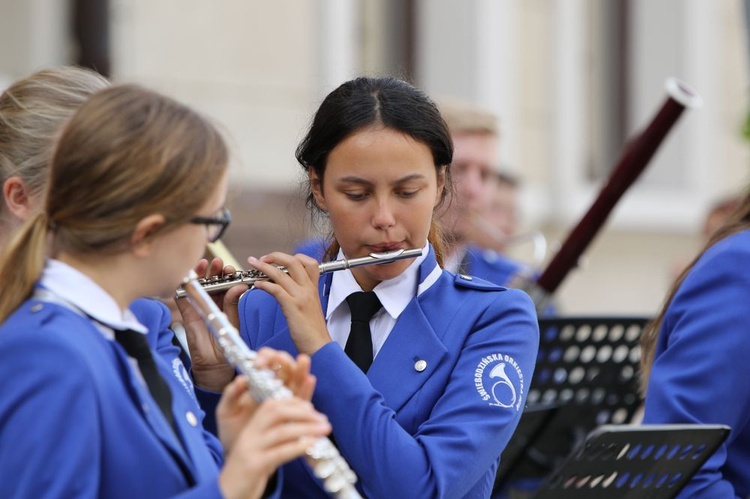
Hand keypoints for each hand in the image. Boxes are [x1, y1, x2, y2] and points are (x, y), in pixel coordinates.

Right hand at [175, 257, 247, 390]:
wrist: (215, 366)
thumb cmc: (226, 344)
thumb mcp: (232, 322)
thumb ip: (232, 304)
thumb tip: (240, 286)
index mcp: (225, 302)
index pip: (225, 283)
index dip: (226, 274)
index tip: (230, 268)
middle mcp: (211, 302)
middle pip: (211, 281)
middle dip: (213, 270)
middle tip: (218, 263)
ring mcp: (198, 307)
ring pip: (197, 286)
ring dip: (199, 274)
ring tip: (203, 264)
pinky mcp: (187, 314)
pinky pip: (182, 298)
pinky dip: (181, 287)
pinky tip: (183, 277)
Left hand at [216, 347, 316, 451]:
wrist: (239, 454)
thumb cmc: (232, 430)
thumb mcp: (226, 411)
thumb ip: (231, 395)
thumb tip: (242, 379)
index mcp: (258, 384)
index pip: (266, 363)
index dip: (265, 358)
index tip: (258, 363)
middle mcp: (274, 389)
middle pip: (284, 368)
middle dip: (284, 361)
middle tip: (280, 358)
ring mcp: (285, 401)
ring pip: (296, 381)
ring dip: (301, 369)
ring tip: (302, 359)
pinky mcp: (294, 415)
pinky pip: (303, 400)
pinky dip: (307, 389)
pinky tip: (309, 379)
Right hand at [217, 396, 329, 498]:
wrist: (227, 493)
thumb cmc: (251, 471)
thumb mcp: (263, 448)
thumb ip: (279, 435)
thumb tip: (307, 423)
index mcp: (251, 427)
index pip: (273, 404)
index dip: (294, 402)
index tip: (312, 407)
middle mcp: (249, 434)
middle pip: (276, 411)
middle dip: (303, 412)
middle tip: (323, 419)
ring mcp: (250, 448)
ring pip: (282, 431)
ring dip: (307, 428)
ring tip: (325, 429)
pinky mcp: (254, 465)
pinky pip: (280, 452)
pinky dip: (299, 446)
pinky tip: (312, 444)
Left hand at [248, 252, 331, 354]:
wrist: (319, 345)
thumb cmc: (312, 330)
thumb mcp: (310, 307)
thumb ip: (301, 294)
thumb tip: (287, 288)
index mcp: (313, 288)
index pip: (309, 262)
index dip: (293, 257)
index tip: (279, 260)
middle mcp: (308, 289)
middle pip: (293, 261)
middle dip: (275, 256)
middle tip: (262, 259)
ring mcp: (301, 296)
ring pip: (281, 273)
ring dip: (264, 266)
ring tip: (253, 264)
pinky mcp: (293, 306)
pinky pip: (276, 289)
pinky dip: (264, 284)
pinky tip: (257, 285)